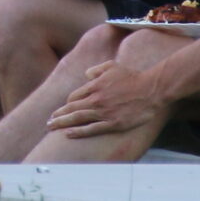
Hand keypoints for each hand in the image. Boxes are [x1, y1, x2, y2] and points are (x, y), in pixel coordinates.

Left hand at [47, 55, 169, 138]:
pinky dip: (78, 132)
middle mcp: (96, 99)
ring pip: (77, 119)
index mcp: (95, 86)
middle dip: (58, 115)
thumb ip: (96, 70)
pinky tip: (68, 134)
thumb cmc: (133, 77)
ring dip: (62, 123)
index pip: (74, 97)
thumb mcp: (112, 66)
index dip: (67, 104)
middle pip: (71, 109)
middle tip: (48, 122)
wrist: (151, 89)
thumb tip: (86, 76)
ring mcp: (103, 112)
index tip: (63, 110)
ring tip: (51, 128)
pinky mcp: (112, 123)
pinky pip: (91, 129)